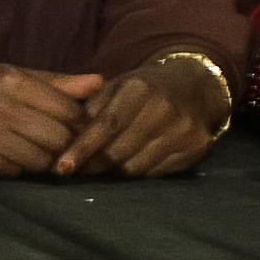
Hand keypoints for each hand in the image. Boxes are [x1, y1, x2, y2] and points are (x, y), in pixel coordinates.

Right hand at [0, 57, 107, 173]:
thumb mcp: (3, 72)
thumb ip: (52, 81)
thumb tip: (99, 83)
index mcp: (9, 80)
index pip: (68, 109)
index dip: (79, 122)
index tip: (76, 126)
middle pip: (58, 138)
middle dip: (65, 144)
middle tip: (60, 144)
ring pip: (39, 159)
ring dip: (43, 159)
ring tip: (34, 150)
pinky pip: (13, 171)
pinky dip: (17, 167)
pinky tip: (8, 155)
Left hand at [50, 50, 233, 178]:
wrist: (194, 88)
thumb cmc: (142, 89)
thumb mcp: (114, 87)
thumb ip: (89, 109)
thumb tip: (62, 139)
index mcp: (139, 90)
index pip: (106, 126)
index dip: (82, 148)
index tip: (62, 166)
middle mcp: (165, 110)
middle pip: (119, 151)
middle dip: (92, 164)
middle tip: (74, 169)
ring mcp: (184, 131)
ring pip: (135, 167)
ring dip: (113, 171)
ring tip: (102, 164)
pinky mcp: (198, 148)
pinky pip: (155, 173)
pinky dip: (138, 171)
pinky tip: (130, 162)